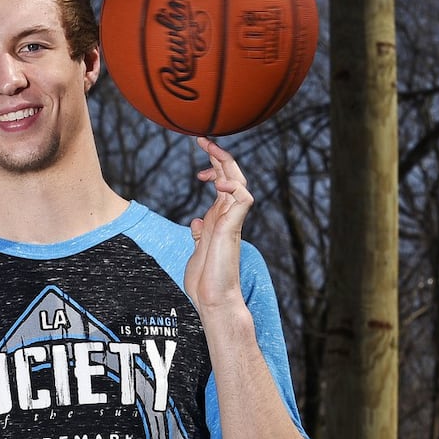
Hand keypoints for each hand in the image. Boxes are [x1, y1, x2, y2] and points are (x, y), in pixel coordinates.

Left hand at [184, 136, 253, 314]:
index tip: (198, 163)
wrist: (212, 299)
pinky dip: (233, 186)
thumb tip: (196, 221)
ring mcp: (232, 221)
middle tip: (201, 139)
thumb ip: (200, 235)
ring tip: (208, 147)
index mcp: (220, 218)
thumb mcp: (197, 251)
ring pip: (238, 181)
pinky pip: (242, 199)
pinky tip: (218, 182)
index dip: (213, 168)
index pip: (222, 184)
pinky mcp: (234, 228)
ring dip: (224, 162)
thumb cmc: (205, 280)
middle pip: (230, 176)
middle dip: (218, 155)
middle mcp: (228, 216)